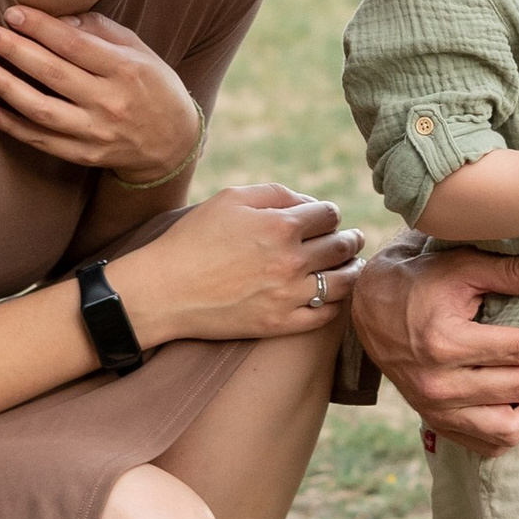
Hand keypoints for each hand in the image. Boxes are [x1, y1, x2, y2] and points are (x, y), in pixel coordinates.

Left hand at [0, 6, 200, 174]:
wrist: (172, 142)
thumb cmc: (151, 84)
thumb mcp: (137, 49)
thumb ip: (99, 30)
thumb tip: (56, 20)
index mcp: (125, 68)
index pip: (74, 44)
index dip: (40, 27)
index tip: (11, 13)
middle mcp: (110, 101)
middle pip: (53, 73)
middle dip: (14, 50)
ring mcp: (97, 132)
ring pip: (42, 110)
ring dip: (7, 87)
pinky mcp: (85, 155)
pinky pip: (43, 141)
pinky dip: (14, 127)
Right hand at [109, 180, 357, 348]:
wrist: (164, 290)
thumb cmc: (194, 238)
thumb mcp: (231, 199)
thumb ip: (276, 193)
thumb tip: (309, 204)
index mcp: (281, 226)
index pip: (329, 214)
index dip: (330, 214)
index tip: (326, 219)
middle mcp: (291, 261)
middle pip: (341, 247)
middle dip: (350, 240)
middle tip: (353, 239)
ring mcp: (288, 296)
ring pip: (342, 283)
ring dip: (352, 271)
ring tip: (353, 266)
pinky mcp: (280, 325)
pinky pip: (325, 315)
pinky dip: (336, 303)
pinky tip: (333, 295)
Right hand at [351, 236, 518, 452]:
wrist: (366, 309)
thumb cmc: (418, 280)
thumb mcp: (461, 265)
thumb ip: (512, 270)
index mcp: (444, 343)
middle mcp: (439, 385)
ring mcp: (436, 411)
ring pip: (509, 429)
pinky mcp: (436, 424)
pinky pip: (488, 445)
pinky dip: (518, 430)